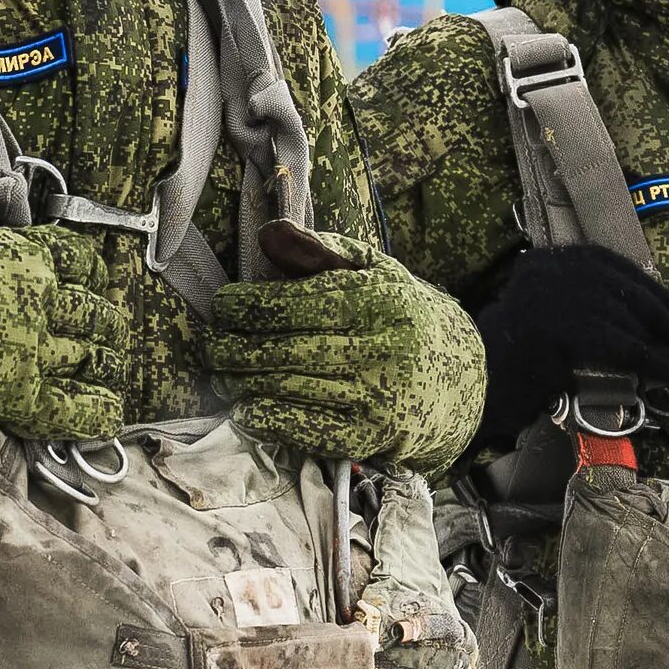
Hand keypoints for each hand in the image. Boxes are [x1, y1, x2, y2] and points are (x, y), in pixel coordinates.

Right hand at [0, 214, 130, 441]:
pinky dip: (94, 414)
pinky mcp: (14, 392)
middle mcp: (37, 298)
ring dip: (108, 368)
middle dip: (106, 327)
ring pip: (94, 359)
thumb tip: (3, 240)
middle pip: (96, 314)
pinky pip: (72, 409)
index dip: (91, 279)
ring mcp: (29, 346)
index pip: (82, 263)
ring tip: (112, 374)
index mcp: (23, 254)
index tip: (90, 288)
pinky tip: (105, 415)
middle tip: (109, 337)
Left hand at [208, 230, 487, 467]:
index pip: (300, 304)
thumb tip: (268, 233)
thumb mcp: (373, 271)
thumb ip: (319, 250)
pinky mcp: (372, 436)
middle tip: (207, 346)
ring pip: (292, 389)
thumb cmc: (402, 315)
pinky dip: (271, 421)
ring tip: (219, 374)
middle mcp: (382, 349)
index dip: (251, 307)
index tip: (222, 306)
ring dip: (244, 384)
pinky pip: (309, 429)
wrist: (460, 379)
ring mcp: (377, 397)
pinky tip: (247, 409)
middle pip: (288, 349)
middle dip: (236, 348)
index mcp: (380, 301)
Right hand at [469, 245, 668, 445]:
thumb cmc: (503, 360)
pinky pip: (634, 349)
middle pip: (632, 292)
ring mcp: (567, 296)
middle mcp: (561, 268)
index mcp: (552, 260)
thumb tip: (638, 324)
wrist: (470, 380)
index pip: (618, 270)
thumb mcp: (545, 316)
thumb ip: (581, 308)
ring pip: (638, 320)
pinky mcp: (576, 330)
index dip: (656, 295)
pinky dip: (664, 364)